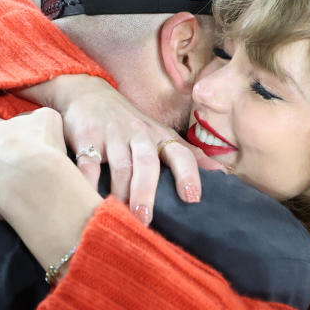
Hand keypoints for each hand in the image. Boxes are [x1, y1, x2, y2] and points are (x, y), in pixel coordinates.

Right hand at [22, 74, 224, 224]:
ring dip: (120, 193)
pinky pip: (87, 162)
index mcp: (159, 136)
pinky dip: (88, 182)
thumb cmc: (127, 123)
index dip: (188, 174)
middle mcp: (138, 134)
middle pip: (147, 163)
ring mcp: (112, 135)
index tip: (192, 198)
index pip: (181, 153)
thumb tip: (222, 176)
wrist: (86, 92)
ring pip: (120, 166)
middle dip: (147, 191)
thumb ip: (184, 155)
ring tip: (119, 217)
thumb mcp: (157, 134)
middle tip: (145, 218)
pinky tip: (89, 199)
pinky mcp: (86, 136)